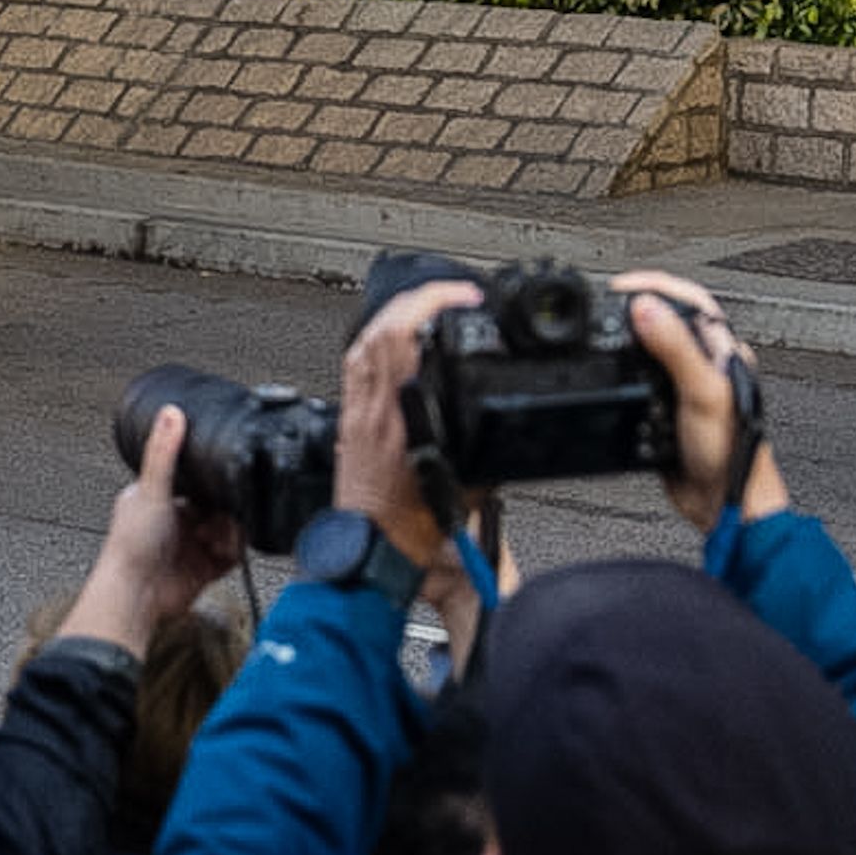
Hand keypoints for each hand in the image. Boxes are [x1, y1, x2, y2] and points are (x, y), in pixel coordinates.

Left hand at [54, 406, 241, 651]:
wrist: (136, 597)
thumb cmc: (129, 548)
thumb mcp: (150, 491)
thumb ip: (163, 453)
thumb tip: (170, 413)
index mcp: (157, 498)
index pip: (194, 480)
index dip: (211, 481)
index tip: (221, 482)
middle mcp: (174, 520)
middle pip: (217, 505)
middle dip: (224, 511)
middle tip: (221, 516)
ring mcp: (190, 545)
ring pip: (227, 529)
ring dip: (228, 532)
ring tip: (216, 538)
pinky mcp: (203, 568)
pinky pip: (230, 555)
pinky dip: (231, 552)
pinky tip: (223, 552)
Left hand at [334, 277, 483, 565]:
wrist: (370, 560)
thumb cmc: (411, 536)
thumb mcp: (469, 493)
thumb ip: (488, 462)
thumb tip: (507, 441)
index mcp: (402, 422)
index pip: (400, 338)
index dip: (430, 303)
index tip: (462, 296)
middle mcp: (373, 411)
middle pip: (379, 330)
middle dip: (416, 299)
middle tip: (449, 294)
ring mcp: (356, 415)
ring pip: (362, 343)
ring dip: (395, 315)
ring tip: (426, 308)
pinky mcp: (348, 425)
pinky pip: (354, 367)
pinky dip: (375, 342)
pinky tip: (393, 340)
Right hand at [608, 271, 790, 529]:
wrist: (725, 501)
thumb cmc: (731, 451)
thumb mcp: (701, 392)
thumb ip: (675, 347)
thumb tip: (646, 309)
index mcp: (720, 350)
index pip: (689, 299)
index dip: (655, 284)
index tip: (621, 285)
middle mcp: (705, 363)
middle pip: (669, 317)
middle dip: (637, 302)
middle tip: (606, 301)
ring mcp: (687, 386)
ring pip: (654, 347)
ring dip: (629, 333)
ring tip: (606, 325)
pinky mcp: (669, 409)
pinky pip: (643, 380)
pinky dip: (624, 369)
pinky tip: (614, 372)